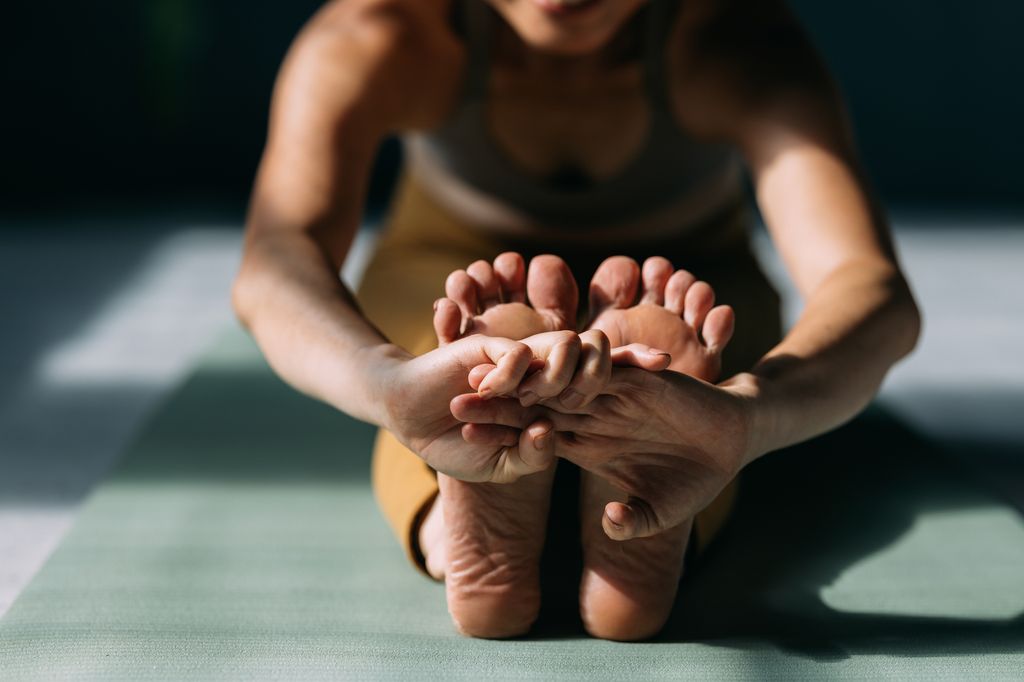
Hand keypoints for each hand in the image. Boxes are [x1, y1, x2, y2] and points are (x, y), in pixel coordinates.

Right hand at [382, 331, 670, 483]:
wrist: (411, 420)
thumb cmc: (457, 449)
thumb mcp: (501, 464)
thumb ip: (528, 455)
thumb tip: (549, 438)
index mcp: (550, 403)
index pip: (596, 393)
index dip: (629, 391)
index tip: (672, 397)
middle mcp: (540, 376)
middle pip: (590, 363)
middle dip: (625, 362)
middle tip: (662, 364)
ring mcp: (517, 361)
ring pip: (559, 352)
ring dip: (581, 358)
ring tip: (602, 364)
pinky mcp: (486, 349)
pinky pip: (513, 356)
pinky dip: (522, 369)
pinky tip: (532, 379)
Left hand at [452, 365, 755, 538]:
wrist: (733, 443)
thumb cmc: (696, 481)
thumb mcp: (662, 511)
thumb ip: (635, 521)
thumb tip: (610, 525)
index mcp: (589, 446)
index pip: (536, 436)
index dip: (502, 434)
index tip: (464, 436)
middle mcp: (594, 417)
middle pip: (536, 406)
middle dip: (498, 404)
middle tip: (455, 400)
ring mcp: (615, 396)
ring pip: (561, 382)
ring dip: (525, 379)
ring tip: (486, 375)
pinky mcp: (640, 380)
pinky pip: (605, 370)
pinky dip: (577, 365)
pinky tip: (546, 360)